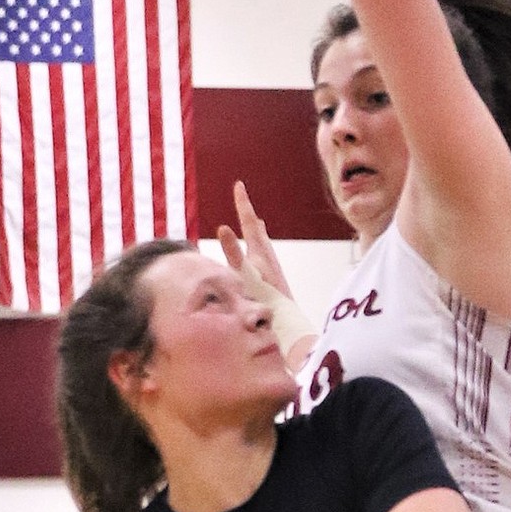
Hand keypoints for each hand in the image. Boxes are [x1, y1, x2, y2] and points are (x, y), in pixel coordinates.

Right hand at [218, 181, 294, 298]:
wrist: (288, 327)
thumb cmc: (265, 304)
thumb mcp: (245, 276)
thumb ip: (233, 253)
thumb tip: (222, 228)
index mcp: (261, 253)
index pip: (249, 222)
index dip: (243, 203)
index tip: (239, 184)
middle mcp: (269, 259)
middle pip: (256, 231)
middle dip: (248, 215)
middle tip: (243, 199)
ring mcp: (273, 271)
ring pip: (263, 245)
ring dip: (257, 233)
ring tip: (257, 224)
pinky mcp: (274, 285)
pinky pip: (265, 260)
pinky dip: (261, 251)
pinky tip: (262, 260)